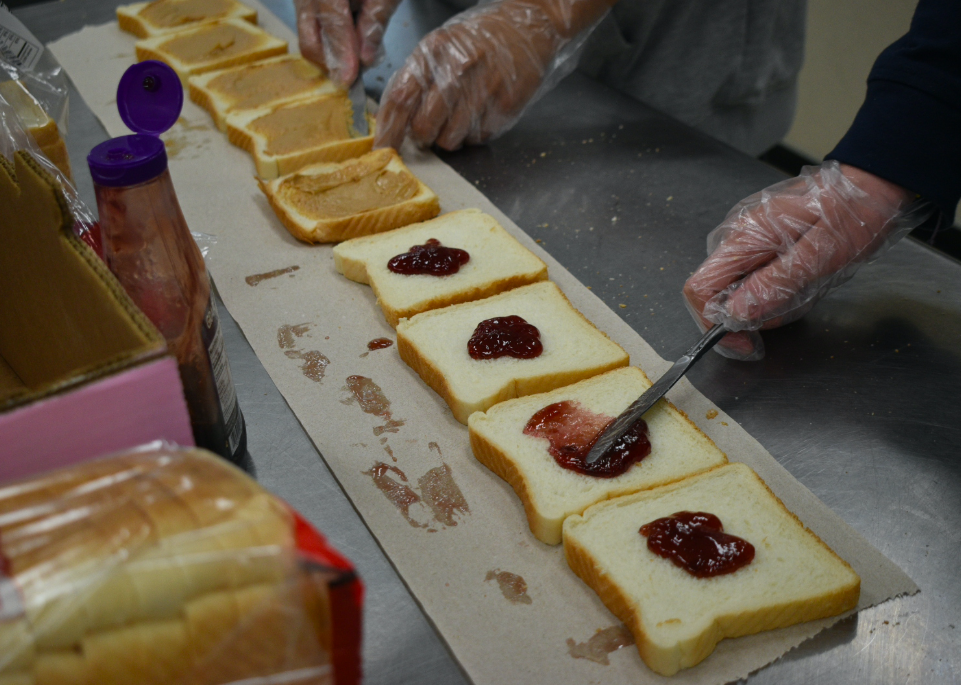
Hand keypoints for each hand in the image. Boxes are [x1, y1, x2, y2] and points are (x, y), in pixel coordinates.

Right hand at [295, 0, 402, 85]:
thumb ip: (375, 21)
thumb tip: (365, 58)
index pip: (332, 21)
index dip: (342, 53)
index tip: (351, 78)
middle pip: (309, 37)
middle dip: (331, 62)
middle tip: (353, 75)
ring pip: (308, 35)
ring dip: (331, 53)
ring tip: (355, 57)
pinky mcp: (305, 1)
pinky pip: (310, 26)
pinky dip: (329, 39)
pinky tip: (349, 41)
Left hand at [374, 0, 612, 150]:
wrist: (528, 29)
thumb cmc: (477, 42)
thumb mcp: (439, 47)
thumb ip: (415, 78)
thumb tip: (392, 120)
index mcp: (433, 50)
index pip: (400, 98)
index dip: (388, 130)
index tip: (382, 150)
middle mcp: (457, 68)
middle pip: (423, 127)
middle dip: (423, 136)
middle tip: (430, 128)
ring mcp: (483, 88)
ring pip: (450, 140)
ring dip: (449, 137)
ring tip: (459, 116)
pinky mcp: (505, 105)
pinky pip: (477, 139)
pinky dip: (473, 134)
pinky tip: (480, 112)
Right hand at [683, 161, 927, 359]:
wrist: (872, 181)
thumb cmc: (853, 213)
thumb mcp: (820, 255)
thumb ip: (775, 285)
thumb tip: (734, 314)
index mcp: (745, 239)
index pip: (699, 289)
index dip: (713, 323)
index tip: (744, 341)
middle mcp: (737, 236)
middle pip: (716, 292)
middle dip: (751, 314)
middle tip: (795, 307)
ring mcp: (747, 237)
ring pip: (737, 288)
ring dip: (768, 301)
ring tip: (808, 287)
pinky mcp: (760, 240)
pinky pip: (753, 276)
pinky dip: (774, 288)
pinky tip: (803, 277)